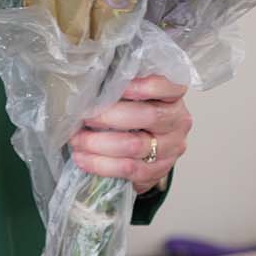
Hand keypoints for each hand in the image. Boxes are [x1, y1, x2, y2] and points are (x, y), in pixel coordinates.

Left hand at [70, 74, 191, 192]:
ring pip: (135, 146)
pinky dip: (102, 165)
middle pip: (147, 116)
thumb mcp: (135, 97)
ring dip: (99, 143)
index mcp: (173, 97)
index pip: (166, 87)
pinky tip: (83, 159)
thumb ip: (121, 88)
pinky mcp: (159, 171)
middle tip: (84, 116)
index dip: (144, 86)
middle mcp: (178, 122)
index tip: (118, 87)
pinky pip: (129, 169)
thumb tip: (91, 84)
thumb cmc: (136, 115)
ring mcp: (171, 149)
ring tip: (77, 140)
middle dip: (109, 116)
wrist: (148, 150)